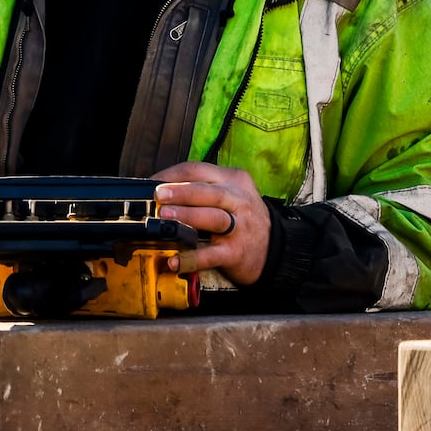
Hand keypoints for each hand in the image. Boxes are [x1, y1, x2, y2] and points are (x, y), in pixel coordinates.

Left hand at [151, 162, 268, 285]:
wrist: (277, 249)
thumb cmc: (244, 217)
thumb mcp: (232, 192)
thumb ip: (203, 187)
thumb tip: (161, 188)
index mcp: (234, 180)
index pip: (199, 170)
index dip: (172, 175)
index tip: (152, 182)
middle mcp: (239, 201)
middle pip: (208, 192)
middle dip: (181, 192)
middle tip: (159, 195)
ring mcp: (240, 228)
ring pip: (213, 218)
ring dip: (187, 216)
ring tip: (165, 216)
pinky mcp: (236, 253)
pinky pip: (212, 255)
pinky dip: (192, 257)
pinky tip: (175, 260)